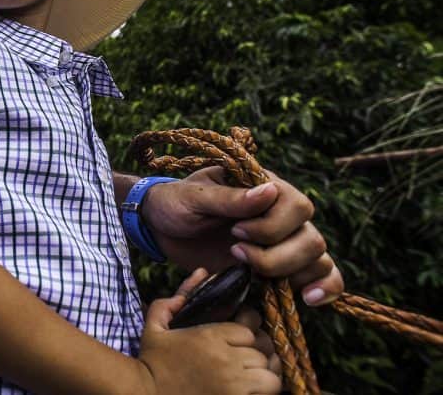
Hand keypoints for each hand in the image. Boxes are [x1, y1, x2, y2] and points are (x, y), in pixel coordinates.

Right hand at [138, 270, 281, 394]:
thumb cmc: (152, 362)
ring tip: (251, 374)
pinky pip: (270, 391)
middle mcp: (227, 359)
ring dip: (264, 371)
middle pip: (262, 349)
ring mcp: (236, 384)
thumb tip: (201, 273)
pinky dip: (265, 389)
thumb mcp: (155, 327)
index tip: (237, 339)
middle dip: (256, 352)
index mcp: (210, 336)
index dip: (246, 332)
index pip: (248, 328)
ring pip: (270, 371)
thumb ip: (173, 300)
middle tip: (244, 357)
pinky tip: (251, 388)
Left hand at [141, 166, 343, 304]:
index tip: (235, 232)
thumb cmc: (175, 203)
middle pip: (311, 238)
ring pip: (318, 260)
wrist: (161, 228)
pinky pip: (321, 276)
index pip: (297, 206)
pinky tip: (309, 299)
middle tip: (234, 252)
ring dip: (289, 271)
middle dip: (276, 255)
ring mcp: (284, 242)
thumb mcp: (194, 197)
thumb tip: (269, 192)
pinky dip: (325, 288)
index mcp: (265, 186)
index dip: (272, 226)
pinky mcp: (279, 268)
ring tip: (250, 271)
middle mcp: (282, 214)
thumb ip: (230, 198)